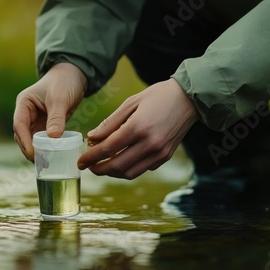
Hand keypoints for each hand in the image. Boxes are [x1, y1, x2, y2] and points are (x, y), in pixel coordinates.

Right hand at [13, 63, 86, 160]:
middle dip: (29, 149)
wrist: (74, 76)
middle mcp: (27, 113)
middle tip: (41, 163)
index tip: (32, 154)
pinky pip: (43, 140)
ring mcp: (35, 120)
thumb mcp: (60, 98)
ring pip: (32, 140)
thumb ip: (56, 117)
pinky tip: (52, 157)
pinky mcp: (45, 125)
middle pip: (23, 136)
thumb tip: (53, 138)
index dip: (24, 141)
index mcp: (24, 104)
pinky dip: (46, 148)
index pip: (20, 125)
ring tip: (46, 164)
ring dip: (37, 151)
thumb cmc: (64, 82)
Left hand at [78, 78, 197, 178]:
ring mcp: (159, 153)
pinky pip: (141, 169)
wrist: (189, 99)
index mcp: (138, 127)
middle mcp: (149, 143)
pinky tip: (120, 161)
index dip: (90, 157)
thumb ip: (110, 123)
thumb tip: (92, 138)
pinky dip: (127, 169)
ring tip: (102, 165)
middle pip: (116, 166)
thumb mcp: (131, 103)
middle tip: (88, 166)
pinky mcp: (165, 157)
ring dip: (112, 173)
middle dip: (98, 169)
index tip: (80, 161)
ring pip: (129, 173)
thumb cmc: (158, 96)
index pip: (108, 148)